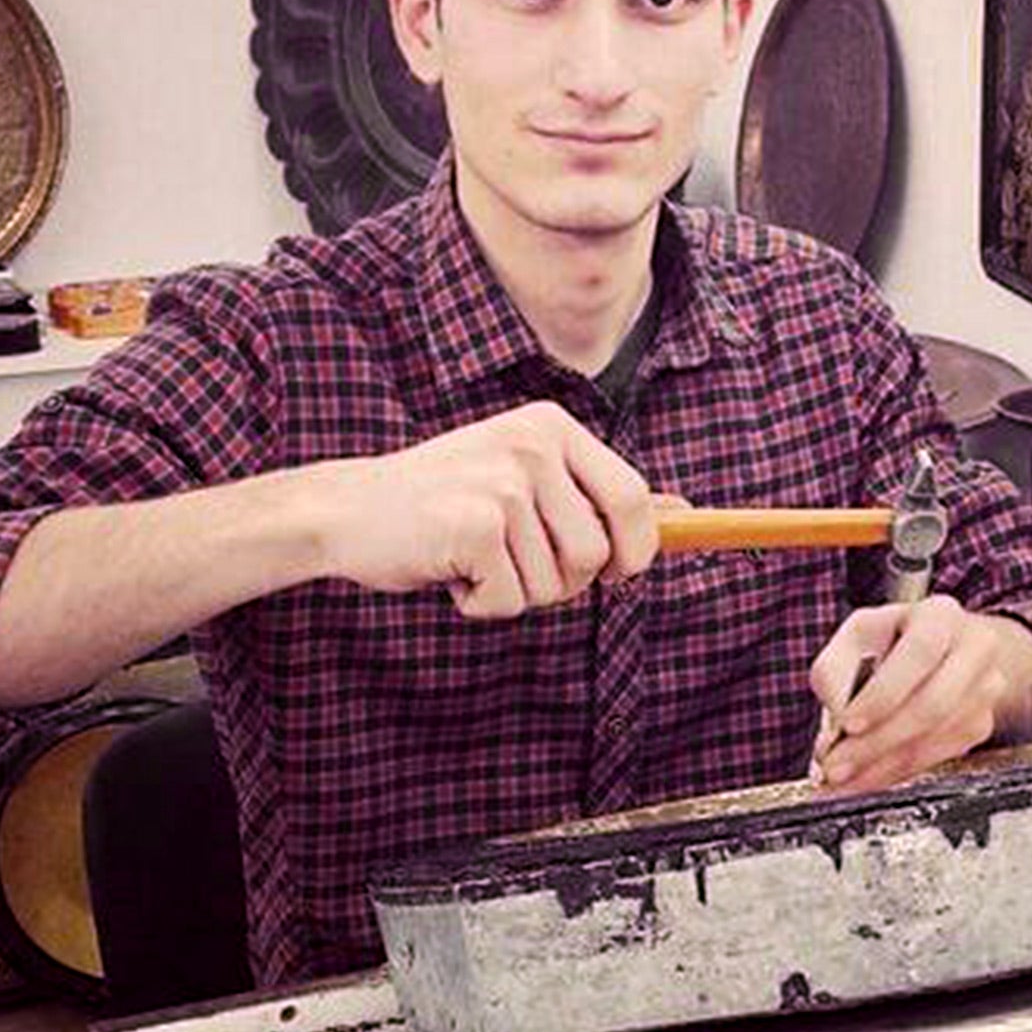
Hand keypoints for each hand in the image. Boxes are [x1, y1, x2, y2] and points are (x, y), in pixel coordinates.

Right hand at [307, 401, 659, 617]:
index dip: (636, 550)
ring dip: (517, 592)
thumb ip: (595, 492)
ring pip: (556, 583)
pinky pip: (511, 600)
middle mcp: (533, 446)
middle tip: (517, 566)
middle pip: (599, 553)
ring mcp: (504, 483)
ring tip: (474, 559)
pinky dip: (481, 604)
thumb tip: (683, 512)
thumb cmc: (442, 500)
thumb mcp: (522, 476)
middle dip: (566, 581)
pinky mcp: (475, 524)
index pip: (632, 497)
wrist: (348, 509)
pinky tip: (449, 572)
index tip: (616, 572)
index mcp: (552, 427)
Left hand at [808, 596, 1031, 792]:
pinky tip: (864, 778)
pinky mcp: (980, 726)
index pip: (919, 653)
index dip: (884, 693)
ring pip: (934, 739)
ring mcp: (984, 691)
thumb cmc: (892, 641)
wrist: (943, 650)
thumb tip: (836, 727)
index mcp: (940, 616)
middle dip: (877, 742)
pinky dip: (894, 773)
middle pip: (932, 705)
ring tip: (841, 777)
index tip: (848, 723)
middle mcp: (973, 650)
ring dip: (881, 766)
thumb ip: (835, 674)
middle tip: (835, 764)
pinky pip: (936, 758)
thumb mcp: (855, 638)